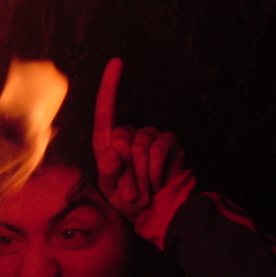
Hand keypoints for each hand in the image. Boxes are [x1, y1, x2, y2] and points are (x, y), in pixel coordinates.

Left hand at [92, 59, 193, 240]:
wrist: (160, 213)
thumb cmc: (132, 202)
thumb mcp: (112, 191)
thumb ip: (108, 173)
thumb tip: (112, 152)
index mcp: (110, 144)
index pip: (106, 111)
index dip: (110, 86)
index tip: (116, 62)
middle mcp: (130, 136)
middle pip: (121, 137)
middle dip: (126, 170)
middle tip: (132, 193)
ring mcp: (151, 137)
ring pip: (140, 145)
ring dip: (141, 175)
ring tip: (145, 193)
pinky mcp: (169, 143)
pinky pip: (159, 148)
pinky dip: (156, 169)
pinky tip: (159, 182)